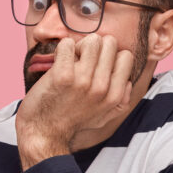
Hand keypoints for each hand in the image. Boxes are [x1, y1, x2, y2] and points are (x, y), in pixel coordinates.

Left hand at [16, 34, 134, 168]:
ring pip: (92, 40)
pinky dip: (61, 49)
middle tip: (82, 61)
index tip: (96, 67)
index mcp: (115, 96)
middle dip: (95, 47)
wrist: (44, 133)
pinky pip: (67, 44)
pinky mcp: (62, 76)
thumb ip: (121, 101)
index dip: (110, 56)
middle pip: (110, 42)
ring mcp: (83, 81)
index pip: (126, 56)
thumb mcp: (104, 118)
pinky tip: (57, 62)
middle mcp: (102, 88)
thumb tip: (128, 83)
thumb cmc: (72, 122)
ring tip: (70, 61)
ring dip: (79, 46)